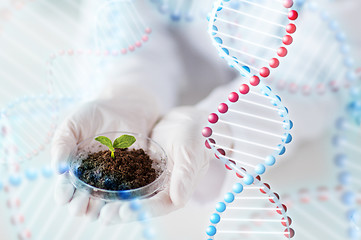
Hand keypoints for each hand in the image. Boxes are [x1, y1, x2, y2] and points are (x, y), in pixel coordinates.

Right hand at [51, 84, 159, 220]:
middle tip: (81, 202)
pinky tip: (121, 198)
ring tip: (99, 203)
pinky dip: (124, 197)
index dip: (63, 194)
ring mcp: (112, 180)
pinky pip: (128, 192)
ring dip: (100, 207)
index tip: (64, 195)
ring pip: (104, 202)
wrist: (124, 108)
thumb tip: (57, 170)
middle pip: (83, 201)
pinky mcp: (132, 176)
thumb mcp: (73, 124)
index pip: (65, 188)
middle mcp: (91, 179)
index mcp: (73, 170)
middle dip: (79, 205)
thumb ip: (63, 144)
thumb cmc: (94, 115)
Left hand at [99, 106, 231, 223]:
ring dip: (113, 200)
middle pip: (141, 204)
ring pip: (130, 193)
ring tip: (93, 204)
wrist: (188, 120)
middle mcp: (161, 189)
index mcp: (176, 191)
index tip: (123, 211)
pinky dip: (112, 181)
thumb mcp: (190, 152)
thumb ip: (185, 175)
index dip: (142, 210)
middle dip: (121, 210)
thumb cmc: (195, 136)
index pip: (159, 206)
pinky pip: (124, 176)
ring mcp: (149, 179)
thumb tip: (179, 200)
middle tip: (103, 215)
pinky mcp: (139, 168)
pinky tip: (95, 182)